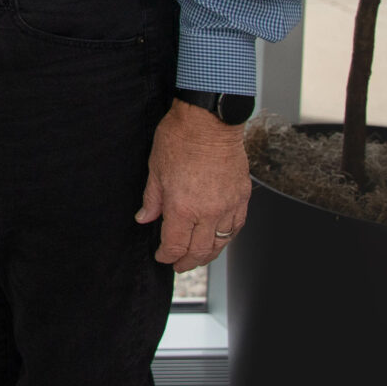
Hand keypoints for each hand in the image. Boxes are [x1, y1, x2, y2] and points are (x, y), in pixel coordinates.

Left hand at [138, 100, 251, 271]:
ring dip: (209, 254)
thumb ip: (152, 200)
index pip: (175, 244)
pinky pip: (237, 225)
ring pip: (221, 241)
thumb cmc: (179, 139)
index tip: (162, 256)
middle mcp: (208, 212)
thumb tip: (144, 218)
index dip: (167, 255)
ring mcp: (228, 205)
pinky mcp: (242, 196)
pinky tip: (219, 238)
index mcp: (182, 207)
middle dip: (187, 261)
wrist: (209, 121)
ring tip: (198, 257)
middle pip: (199, 250)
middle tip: (179, 265)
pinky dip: (227, 236)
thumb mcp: (155, 170)